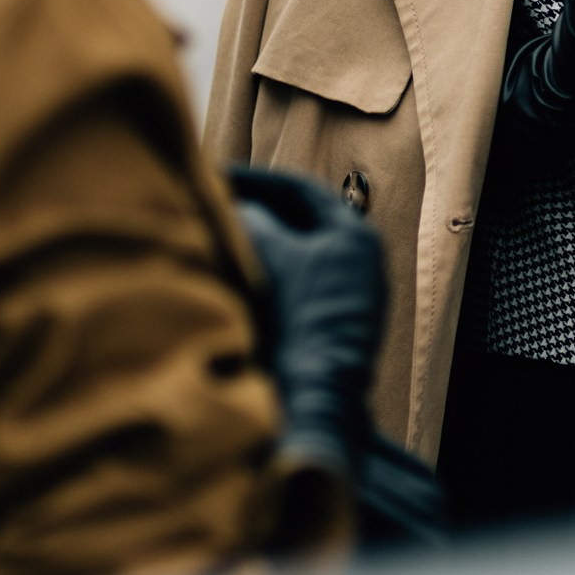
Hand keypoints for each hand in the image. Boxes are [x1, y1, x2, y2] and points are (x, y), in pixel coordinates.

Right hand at [228, 167, 385, 481]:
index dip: (256, 181)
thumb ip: (253, 221)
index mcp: (354, 235)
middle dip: (255, 216)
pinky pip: (293, 291)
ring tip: (217, 244)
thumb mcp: (271, 255)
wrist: (312, 395)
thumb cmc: (298, 315)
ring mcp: (347, 299)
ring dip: (257, 249)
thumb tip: (238, 209)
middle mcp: (360, 262)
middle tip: (215, 210)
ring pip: (294, 260)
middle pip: (299, 224)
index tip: (218, 179)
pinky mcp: (328, 330)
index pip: (301, 191)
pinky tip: (234, 284)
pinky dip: (265, 281)